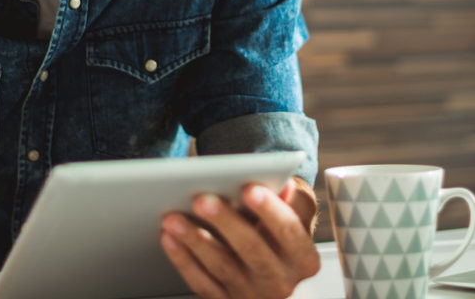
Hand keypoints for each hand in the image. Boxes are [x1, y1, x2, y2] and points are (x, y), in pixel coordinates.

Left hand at [160, 178, 320, 298]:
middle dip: (225, 222)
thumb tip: (288, 186)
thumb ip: (296, 201)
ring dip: (195, 240)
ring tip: (174, 217)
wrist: (271, 271)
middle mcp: (281, 281)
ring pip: (222, 267)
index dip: (269, 210)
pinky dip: (183, 260)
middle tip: (202, 199)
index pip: (289, 231)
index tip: (249, 188)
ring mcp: (252, 295)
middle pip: (252, 250)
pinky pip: (201, 283)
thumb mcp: (299, 216)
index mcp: (304, 259)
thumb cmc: (280, 235)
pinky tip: (170, 238)